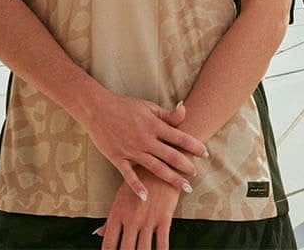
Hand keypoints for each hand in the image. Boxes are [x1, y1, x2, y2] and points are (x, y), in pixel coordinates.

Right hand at [79, 95, 204, 199]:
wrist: (97, 108)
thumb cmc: (125, 106)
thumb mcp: (149, 107)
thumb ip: (167, 114)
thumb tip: (185, 108)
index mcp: (155, 125)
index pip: (181, 138)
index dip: (195, 146)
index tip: (206, 154)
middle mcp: (145, 139)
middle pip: (171, 156)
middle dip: (186, 166)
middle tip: (196, 174)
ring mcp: (131, 150)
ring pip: (155, 168)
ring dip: (171, 178)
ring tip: (184, 187)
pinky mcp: (117, 158)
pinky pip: (129, 175)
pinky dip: (137, 186)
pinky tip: (146, 196)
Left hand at [95, 168, 181, 249]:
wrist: (162, 164)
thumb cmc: (139, 180)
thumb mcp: (120, 197)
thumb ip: (110, 219)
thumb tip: (97, 234)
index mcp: (117, 214)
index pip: (109, 244)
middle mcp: (131, 219)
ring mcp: (147, 219)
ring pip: (143, 249)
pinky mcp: (164, 217)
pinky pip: (162, 242)